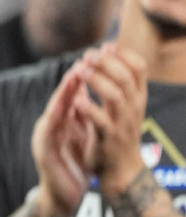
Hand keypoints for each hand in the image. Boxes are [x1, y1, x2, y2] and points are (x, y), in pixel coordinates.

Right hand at [30, 59, 98, 216]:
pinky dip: (54, 120)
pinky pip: (48, 133)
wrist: (64, 197)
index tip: (89, 63)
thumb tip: (86, 92)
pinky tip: (60, 109)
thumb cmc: (74, 166)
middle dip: (69, 83)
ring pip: (52, 113)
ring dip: (60, 96)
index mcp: (60, 123)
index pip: (69, 98)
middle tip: (80, 65)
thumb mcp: (80, 136)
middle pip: (59, 101)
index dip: (78, 80)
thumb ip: (80, 116)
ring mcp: (44, 139)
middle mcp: (49, 128)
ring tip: (71, 81)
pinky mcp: (43, 153)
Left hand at [74, 44, 148, 195]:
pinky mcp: (107, 138)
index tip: (106, 46)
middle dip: (106, 63)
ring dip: (97, 80)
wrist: (121, 170)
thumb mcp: (124, 105)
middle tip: (88, 56)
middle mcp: (133, 108)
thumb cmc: (119, 132)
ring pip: (114, 96)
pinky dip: (89, 108)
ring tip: (80, 71)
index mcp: (137, 98)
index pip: (139, 68)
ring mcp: (122, 123)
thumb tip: (103, 52)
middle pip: (125, 78)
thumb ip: (116, 82)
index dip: (123, 54)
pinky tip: (77, 99)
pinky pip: (100, 121)